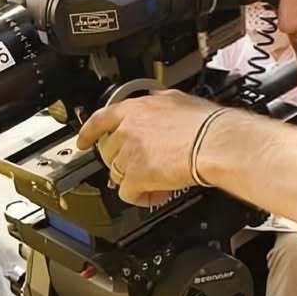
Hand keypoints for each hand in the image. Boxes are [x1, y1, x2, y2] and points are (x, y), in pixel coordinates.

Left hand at [77, 90, 223, 206]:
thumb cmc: (204, 123)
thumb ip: (160, 100)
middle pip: (112, 152)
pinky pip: (128, 194)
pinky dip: (142, 197)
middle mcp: (128, 130)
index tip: (83, 141)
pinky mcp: (135, 176)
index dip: (88, 132)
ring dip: (136, 180)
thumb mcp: (178, 99)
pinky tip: (156, 193)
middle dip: (126, 162)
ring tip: (157, 181)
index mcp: (135, 109)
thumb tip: (158, 98)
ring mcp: (129, 154)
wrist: (213, 142)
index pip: (100, 119)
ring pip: (118, 173)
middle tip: (142, 167)